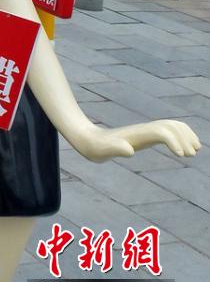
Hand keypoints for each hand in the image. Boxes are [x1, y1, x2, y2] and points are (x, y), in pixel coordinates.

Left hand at [68, 120, 199, 161]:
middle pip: (170, 125)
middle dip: (184, 137)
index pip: (161, 131)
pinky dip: (179, 136)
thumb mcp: (101, 151)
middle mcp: (143, 129)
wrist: (87, 139)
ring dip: (185, 134)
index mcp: (136, 134)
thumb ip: (113, 149)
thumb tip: (129, 151)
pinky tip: (183, 149)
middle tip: (192, 153)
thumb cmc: (94, 147)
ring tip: (195, 150)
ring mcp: (145, 131)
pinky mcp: (144, 135)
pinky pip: (166, 131)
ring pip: (171, 126)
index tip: (181, 155)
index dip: (173, 140)